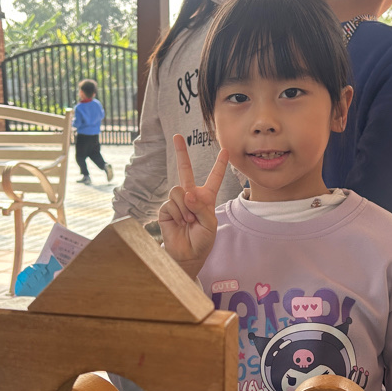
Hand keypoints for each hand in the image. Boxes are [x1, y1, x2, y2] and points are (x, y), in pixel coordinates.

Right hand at [159, 134, 228, 278]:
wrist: (188, 254)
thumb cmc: (202, 240)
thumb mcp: (210, 223)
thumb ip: (201, 206)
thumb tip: (186, 193)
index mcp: (206, 197)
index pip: (214, 177)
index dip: (220, 164)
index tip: (225, 150)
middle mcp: (191, 196)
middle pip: (185, 170)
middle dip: (181, 152)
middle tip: (177, 136)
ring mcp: (177, 201)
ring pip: (179, 190)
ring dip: (186, 207)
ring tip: (189, 221)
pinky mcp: (166, 209)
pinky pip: (172, 203)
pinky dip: (179, 214)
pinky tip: (181, 223)